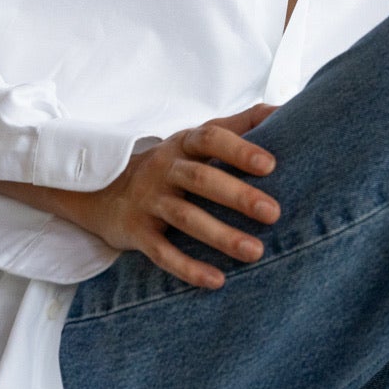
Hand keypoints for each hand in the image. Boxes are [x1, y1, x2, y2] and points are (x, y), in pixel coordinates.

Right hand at [87, 103, 281, 289]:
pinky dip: (188, 268)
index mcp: (184, 144)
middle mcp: (164, 169)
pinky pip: (162, 252)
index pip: (210, 138)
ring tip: (256, 252)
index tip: (270, 165)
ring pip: (184, 217)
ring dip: (220, 236)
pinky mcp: (136, 232)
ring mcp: (148, 201)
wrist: (101, 190)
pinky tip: (217, 280)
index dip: (239, 150)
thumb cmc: (171, 164)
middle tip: (274, 213)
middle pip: (200, 178)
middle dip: (237, 195)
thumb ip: (241, 124)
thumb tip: (287, 108)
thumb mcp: (198, 139)